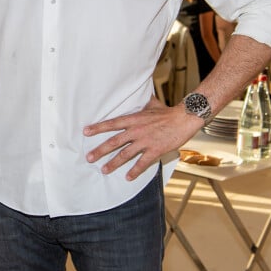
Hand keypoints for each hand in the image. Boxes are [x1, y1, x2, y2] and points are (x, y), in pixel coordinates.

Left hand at [83, 96, 202, 180]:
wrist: (184, 118)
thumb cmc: (168, 112)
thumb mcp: (151, 105)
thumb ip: (142, 103)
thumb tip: (138, 93)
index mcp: (134, 119)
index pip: (112, 123)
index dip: (98, 127)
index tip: (85, 132)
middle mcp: (136, 130)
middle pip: (114, 142)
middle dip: (100, 150)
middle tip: (89, 157)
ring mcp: (145, 141)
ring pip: (125, 154)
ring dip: (113, 163)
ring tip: (104, 170)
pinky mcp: (155, 150)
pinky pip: (142, 163)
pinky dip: (134, 171)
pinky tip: (128, 177)